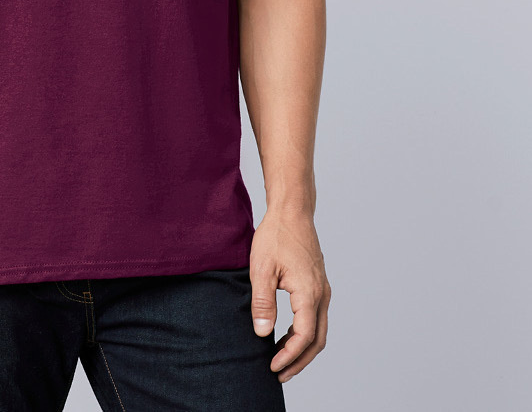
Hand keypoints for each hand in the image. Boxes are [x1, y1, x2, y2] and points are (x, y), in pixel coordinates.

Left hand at [249, 208, 329, 382]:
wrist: (292, 210)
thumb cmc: (276, 235)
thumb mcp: (261, 268)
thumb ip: (262, 302)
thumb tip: (263, 333)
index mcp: (309, 292)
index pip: (304, 337)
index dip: (289, 356)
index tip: (273, 368)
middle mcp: (322, 294)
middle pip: (317, 340)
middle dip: (299, 361)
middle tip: (279, 374)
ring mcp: (323, 289)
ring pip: (319, 330)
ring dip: (303, 348)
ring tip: (281, 359)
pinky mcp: (319, 284)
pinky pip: (316, 317)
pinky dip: (304, 333)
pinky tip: (286, 335)